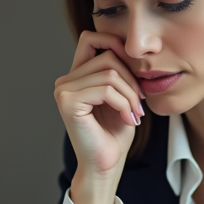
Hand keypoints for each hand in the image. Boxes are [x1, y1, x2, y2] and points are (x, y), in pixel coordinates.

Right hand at [53, 32, 144, 203]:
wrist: (106, 165)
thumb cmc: (115, 134)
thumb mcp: (121, 94)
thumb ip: (119, 70)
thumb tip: (129, 46)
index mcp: (76, 76)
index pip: (92, 38)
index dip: (115, 45)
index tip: (135, 74)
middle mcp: (65, 81)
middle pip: (107, 55)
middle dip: (131, 78)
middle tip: (140, 103)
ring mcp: (63, 91)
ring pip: (109, 72)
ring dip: (131, 94)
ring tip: (135, 113)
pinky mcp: (68, 102)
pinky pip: (106, 89)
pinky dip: (123, 102)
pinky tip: (128, 119)